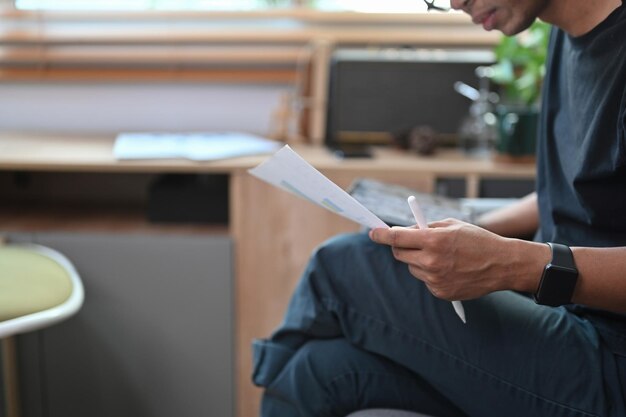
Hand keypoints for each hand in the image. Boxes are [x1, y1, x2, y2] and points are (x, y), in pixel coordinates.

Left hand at [369, 219, 546, 300]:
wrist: (502, 264)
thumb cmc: (477, 240)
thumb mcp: (452, 225)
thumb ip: (426, 228)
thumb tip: (404, 231)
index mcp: (433, 241)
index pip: (397, 238)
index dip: (381, 235)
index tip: (372, 232)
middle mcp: (431, 261)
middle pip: (399, 254)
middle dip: (401, 246)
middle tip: (410, 241)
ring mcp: (435, 279)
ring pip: (412, 267)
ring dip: (418, 260)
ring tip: (441, 256)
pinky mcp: (440, 292)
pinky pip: (425, 280)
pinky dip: (430, 273)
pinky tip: (449, 269)